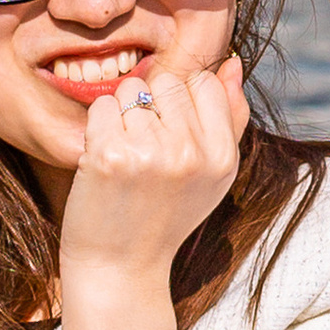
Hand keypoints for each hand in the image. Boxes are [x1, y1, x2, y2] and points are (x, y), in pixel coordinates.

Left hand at [55, 56, 247, 329]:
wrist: (119, 269)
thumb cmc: (165, 215)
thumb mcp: (213, 173)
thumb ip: (230, 116)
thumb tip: (231, 61)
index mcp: (222, 156)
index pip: (204, 83)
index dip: (183, 103)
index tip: (172, 137)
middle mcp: (190, 153)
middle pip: (167, 81)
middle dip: (152, 106)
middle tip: (146, 150)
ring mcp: (149, 153)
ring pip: (131, 90)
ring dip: (122, 116)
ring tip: (126, 157)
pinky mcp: (109, 156)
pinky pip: (102, 106)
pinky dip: (97, 127)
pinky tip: (104, 160)